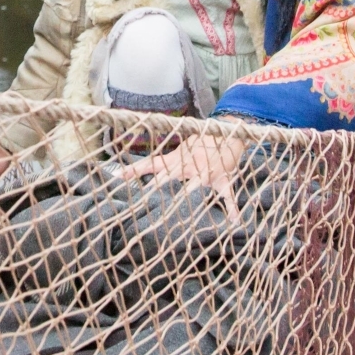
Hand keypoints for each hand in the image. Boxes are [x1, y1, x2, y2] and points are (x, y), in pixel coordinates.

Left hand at [117, 132, 251, 209]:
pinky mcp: (223, 180)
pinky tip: (235, 221)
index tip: (119, 176)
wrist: (226, 134)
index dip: (135, 170)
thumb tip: (126, 174)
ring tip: (183, 211)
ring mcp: (206, 173)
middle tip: (144, 197)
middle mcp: (188, 167)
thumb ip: (159, 164)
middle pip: (169, 177)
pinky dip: (232, 208)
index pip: (151, 164)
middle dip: (157, 186)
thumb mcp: (179, 152)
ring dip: (189, 197)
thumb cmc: (199, 146)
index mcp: (176, 161)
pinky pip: (228, 196)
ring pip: (195, 187)